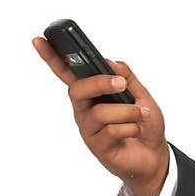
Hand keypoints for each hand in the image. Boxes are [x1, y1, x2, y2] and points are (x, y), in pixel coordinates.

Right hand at [32, 36, 168, 195]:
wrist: (155, 156)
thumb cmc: (145, 124)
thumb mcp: (141, 95)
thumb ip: (126, 77)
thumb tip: (110, 63)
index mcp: (92, 93)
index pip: (68, 73)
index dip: (52, 57)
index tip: (39, 40)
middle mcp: (85, 109)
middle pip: (77, 90)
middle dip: (99, 83)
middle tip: (120, 84)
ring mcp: (88, 128)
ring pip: (100, 113)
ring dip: (127, 112)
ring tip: (141, 116)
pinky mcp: (96, 146)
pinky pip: (112, 130)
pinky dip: (131, 128)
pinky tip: (135, 133)